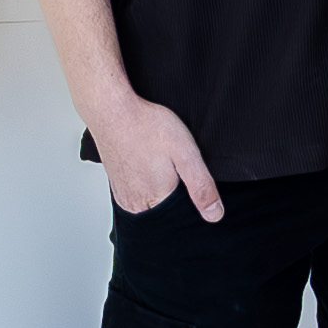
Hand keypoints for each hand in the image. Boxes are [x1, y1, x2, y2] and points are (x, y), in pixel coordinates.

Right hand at [94, 88, 222, 220]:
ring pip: (154, 202)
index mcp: (155, 201)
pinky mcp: (118, 187)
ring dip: (162, 187)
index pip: (183, 215)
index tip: (186, 173)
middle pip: (167, 211)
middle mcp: (136, 205)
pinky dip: (148, 183)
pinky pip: (140, 194)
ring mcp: (124, 197)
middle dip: (177, 192)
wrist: (113, 112)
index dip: (193, 198)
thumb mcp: (185, 153)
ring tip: (159, 162)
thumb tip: (214, 214)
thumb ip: (201, 186)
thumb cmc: (147, 127)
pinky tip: (150, 165)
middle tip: (171, 163)